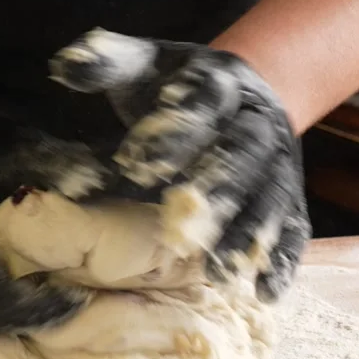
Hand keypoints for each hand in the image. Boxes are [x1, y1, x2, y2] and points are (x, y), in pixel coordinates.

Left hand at [50, 29, 310, 300]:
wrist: (247, 94)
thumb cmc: (178, 87)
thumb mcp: (145, 66)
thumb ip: (108, 64)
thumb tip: (65, 67)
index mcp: (224, 80)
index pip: (204, 101)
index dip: (175, 133)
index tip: (137, 163)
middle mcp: (260, 120)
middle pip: (244, 152)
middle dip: (216, 187)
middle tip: (184, 220)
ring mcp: (281, 162)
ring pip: (270, 196)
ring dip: (247, 234)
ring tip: (217, 272)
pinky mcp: (292, 197)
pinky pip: (294, 229)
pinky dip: (283, 261)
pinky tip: (264, 294)